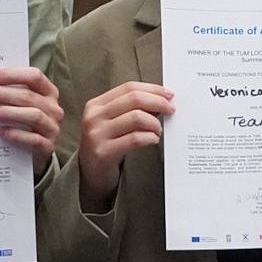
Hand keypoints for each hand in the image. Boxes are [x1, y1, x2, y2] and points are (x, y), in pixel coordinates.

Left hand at [0, 67, 64, 173]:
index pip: (34, 76)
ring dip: (7, 112)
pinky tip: (1, 132)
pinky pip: (34, 139)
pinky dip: (17, 135)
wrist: (32, 151)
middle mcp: (53, 108)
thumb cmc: (22, 122)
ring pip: (33, 115)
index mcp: (48, 92)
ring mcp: (52, 128)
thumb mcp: (19, 104)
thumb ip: (7, 93)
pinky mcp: (48, 146)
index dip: (11, 75)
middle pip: (27, 96)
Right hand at [76, 81, 173, 212]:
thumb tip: (161, 100)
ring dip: (155, 123)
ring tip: (158, 130)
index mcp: (96, 104)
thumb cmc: (107, 145)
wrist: (91, 174)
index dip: (152, 89)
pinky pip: (134, 139)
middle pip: (134, 99)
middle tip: (171, 110)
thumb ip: (132, 109)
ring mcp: (97, 134)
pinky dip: (150, 137)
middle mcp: (94, 116)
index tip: (169, 94)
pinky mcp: (103, 152)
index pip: (129, 87)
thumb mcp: (114, 122)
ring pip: (136, 117)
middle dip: (158, 102)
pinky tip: (153, 139)